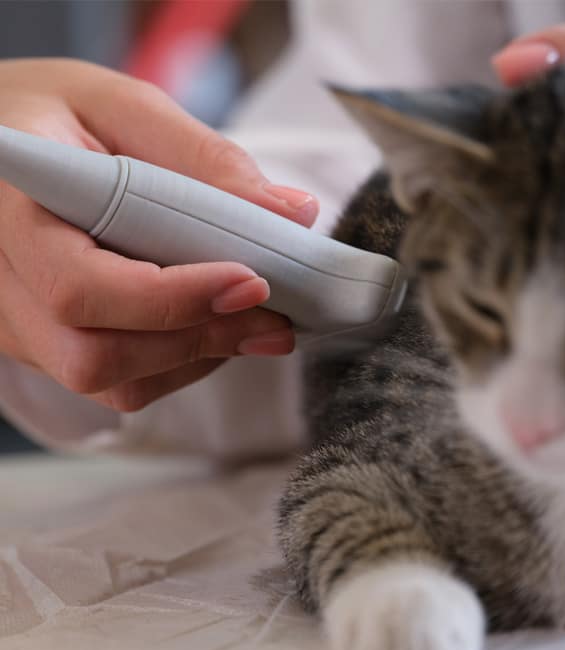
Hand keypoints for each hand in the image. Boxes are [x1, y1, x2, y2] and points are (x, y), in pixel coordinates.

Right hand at [0, 58, 318, 411]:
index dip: (172, 298)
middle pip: (94, 354)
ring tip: (254, 320)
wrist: (7, 137)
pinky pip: (118, 383)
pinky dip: (180, 363)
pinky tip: (211, 325)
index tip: (252, 282)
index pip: (81, 285)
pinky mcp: (46, 344)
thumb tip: (291, 214)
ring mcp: (17, 323)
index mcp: (10, 208)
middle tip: (274, 317)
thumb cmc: (58, 116)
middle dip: (199, 339)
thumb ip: (206, 160)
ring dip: (197, 357)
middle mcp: (1, 280)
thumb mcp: (126, 107)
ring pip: (110, 379)